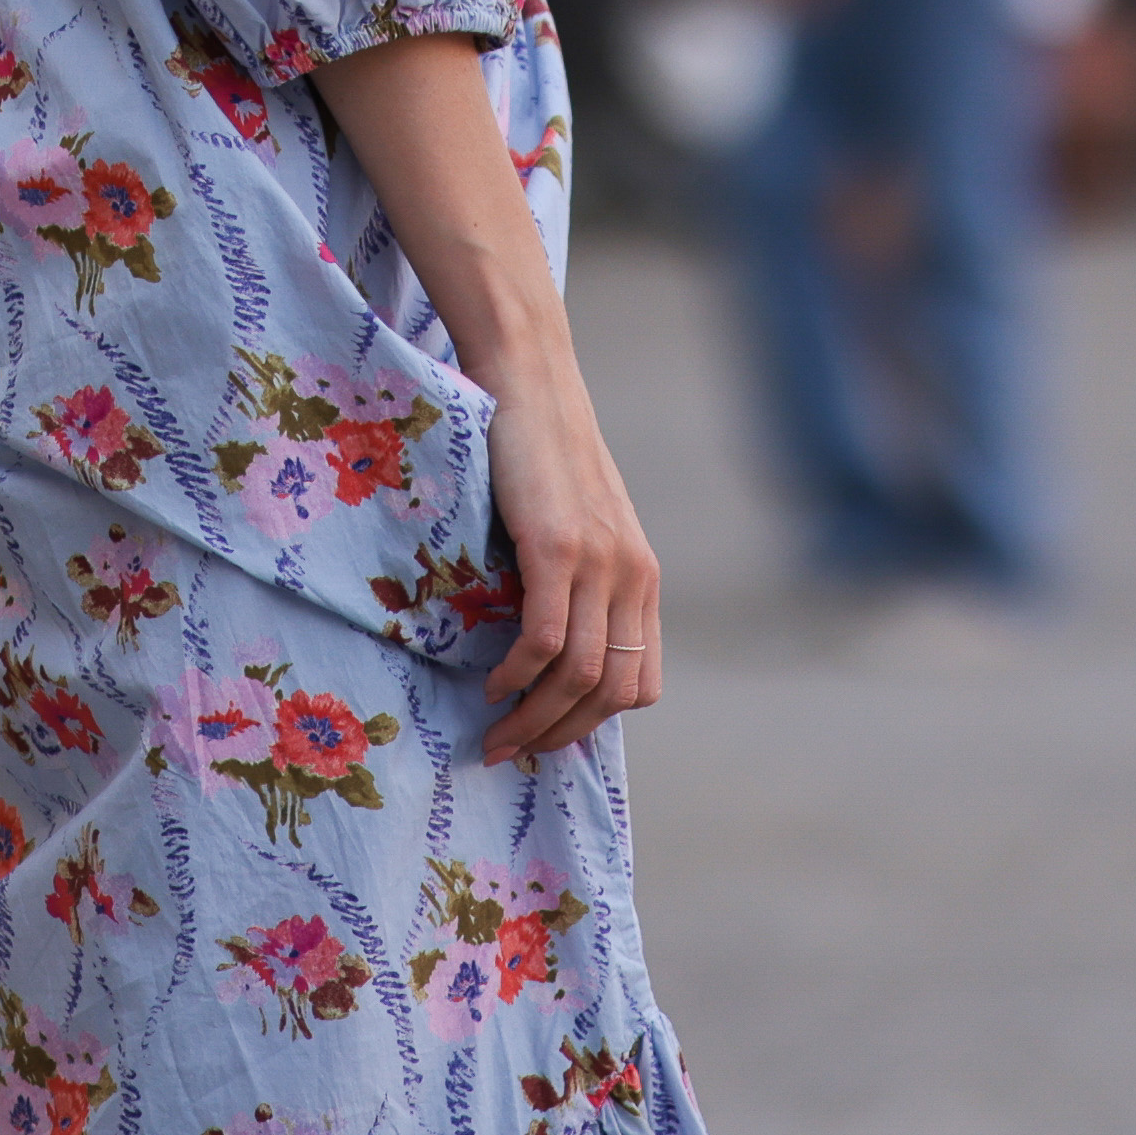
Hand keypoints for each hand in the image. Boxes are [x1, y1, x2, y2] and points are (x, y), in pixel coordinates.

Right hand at [471, 365, 666, 764]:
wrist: (532, 383)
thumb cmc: (540, 454)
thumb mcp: (577, 527)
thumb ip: (578, 582)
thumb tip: (543, 647)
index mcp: (642, 579)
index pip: (641, 685)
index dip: (594, 725)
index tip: (547, 738)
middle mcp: (633, 577)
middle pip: (613, 694)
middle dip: (560, 737)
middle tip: (510, 751)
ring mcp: (601, 563)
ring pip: (582, 678)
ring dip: (535, 719)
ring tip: (496, 734)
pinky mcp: (559, 548)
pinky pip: (548, 640)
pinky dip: (519, 676)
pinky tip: (493, 683)